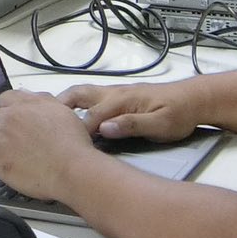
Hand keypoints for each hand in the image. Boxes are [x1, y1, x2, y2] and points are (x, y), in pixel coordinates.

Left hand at [0, 91, 94, 201]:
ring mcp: (1, 137)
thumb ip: (43, 101)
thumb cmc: (73, 145)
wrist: (71, 169)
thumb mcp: (63, 112)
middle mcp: (11, 117)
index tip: (10, 119)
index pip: (5, 99)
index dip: (7, 110)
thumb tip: (32, 96)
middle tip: (8, 138)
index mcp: (26, 104)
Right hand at [59, 81, 201, 142]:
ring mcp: (116, 93)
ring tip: (49, 117)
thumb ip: (132, 126)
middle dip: (59, 107)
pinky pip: (91, 97)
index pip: (91, 116)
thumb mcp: (160, 125)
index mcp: (122, 100)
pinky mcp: (120, 97)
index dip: (77, 131)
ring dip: (65, 103)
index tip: (63, 144)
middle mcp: (115, 93)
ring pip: (83, 94)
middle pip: (79, 95)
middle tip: (42, 121)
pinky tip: (71, 114)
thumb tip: (106, 129)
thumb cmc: (179, 113)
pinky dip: (76, 104)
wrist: (194, 100)